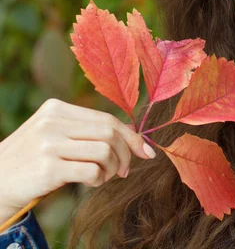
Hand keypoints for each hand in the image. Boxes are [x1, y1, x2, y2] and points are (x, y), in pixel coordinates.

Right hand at [0, 98, 155, 224]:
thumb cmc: (31, 161)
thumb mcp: (54, 136)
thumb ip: (86, 132)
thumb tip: (133, 138)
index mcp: (56, 108)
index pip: (107, 119)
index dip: (131, 137)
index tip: (146, 152)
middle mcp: (52, 122)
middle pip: (110, 133)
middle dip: (126, 154)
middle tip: (122, 171)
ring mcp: (48, 144)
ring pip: (105, 151)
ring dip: (111, 169)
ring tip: (102, 177)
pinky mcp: (48, 168)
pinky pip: (92, 171)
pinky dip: (98, 179)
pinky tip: (90, 182)